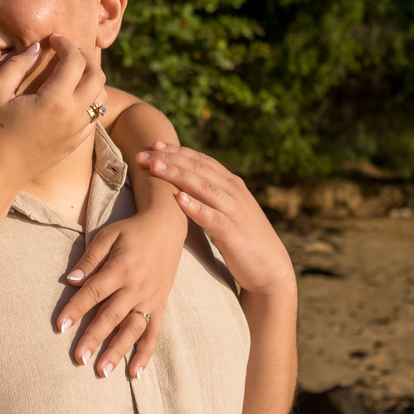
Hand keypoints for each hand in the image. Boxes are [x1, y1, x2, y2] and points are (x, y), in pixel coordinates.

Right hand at [0, 34, 105, 185]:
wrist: (0, 170)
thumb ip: (17, 64)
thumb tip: (36, 47)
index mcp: (56, 100)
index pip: (75, 61)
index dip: (66, 44)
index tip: (53, 39)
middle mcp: (74, 115)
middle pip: (98, 76)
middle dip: (85, 57)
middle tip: (67, 52)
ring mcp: (78, 130)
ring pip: (101, 96)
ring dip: (91, 79)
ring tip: (72, 72)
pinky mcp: (77, 142)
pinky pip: (95, 115)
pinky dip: (89, 99)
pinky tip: (71, 96)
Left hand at [53, 202, 182, 379]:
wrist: (167, 226)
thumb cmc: (132, 231)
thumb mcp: (108, 236)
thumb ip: (90, 259)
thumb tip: (71, 281)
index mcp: (120, 268)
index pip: (93, 293)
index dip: (75, 310)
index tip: (60, 327)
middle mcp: (137, 287)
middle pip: (111, 316)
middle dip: (94, 338)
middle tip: (79, 359)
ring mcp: (150, 298)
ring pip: (133, 329)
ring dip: (118, 351)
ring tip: (102, 371)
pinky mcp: (160, 304)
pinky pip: (154, 332)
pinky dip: (146, 353)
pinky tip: (135, 372)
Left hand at [135, 143, 294, 294]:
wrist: (271, 269)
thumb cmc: (243, 239)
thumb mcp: (227, 210)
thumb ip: (209, 195)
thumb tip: (180, 185)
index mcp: (232, 184)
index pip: (201, 160)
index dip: (177, 150)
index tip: (153, 144)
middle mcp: (234, 192)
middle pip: (198, 168)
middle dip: (169, 158)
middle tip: (143, 154)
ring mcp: (235, 211)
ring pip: (204, 187)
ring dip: (178, 175)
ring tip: (155, 167)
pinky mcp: (234, 233)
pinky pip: (212, 217)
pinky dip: (196, 207)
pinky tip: (178, 199)